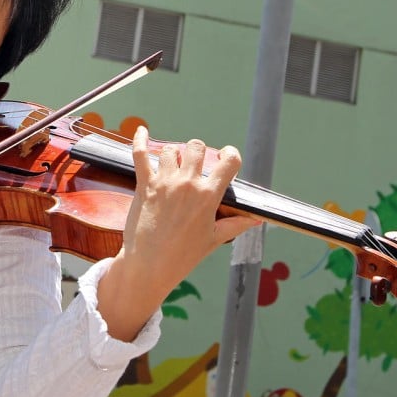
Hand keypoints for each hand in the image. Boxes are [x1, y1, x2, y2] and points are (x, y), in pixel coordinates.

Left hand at [97, 127, 260, 339]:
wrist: (150, 265)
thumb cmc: (183, 256)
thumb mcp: (214, 240)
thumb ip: (235, 224)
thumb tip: (256, 219)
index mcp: (208, 196)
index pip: (228, 163)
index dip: (230, 155)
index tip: (227, 156)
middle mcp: (187, 184)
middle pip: (196, 147)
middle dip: (198, 152)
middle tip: (195, 163)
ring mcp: (164, 182)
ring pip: (170, 149)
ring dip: (173, 154)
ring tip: (173, 164)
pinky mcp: (144, 185)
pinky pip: (139, 154)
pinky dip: (139, 139)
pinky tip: (141, 130)